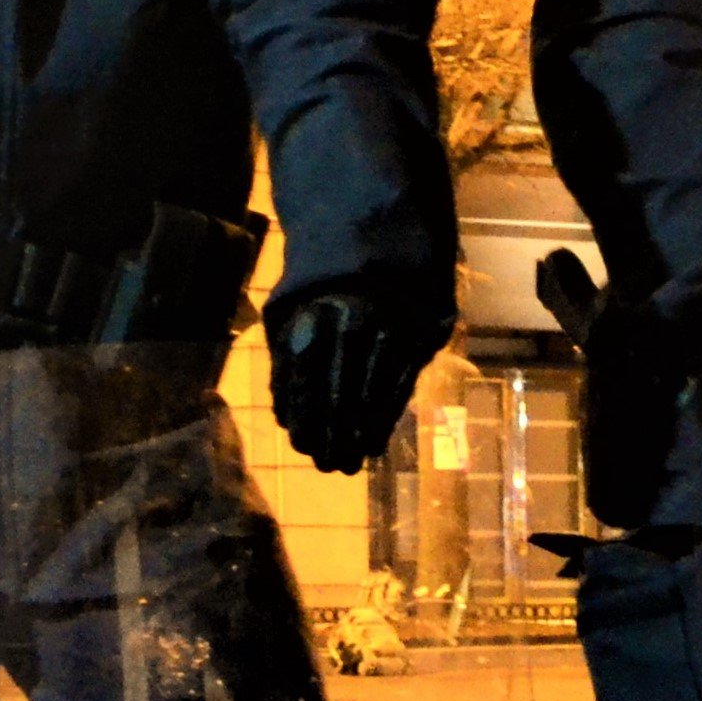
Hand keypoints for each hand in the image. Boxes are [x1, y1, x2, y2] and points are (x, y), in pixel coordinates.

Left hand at [265, 285, 444, 476]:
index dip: (303, 422)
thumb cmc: (324, 284)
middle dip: (331, 439)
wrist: (378, 235)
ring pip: (369, 398)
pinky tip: (374, 440)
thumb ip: (284, 358)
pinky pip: (398, 388)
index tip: (303, 446)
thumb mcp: (290, 307)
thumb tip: (283, 416)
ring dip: (358, 437)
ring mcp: (387, 331)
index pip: (301, 387)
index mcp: (309, 321)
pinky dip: (384, 419)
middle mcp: (348, 327)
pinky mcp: (419, 335)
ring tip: (351, 461)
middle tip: (328, 465)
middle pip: (336, 399)